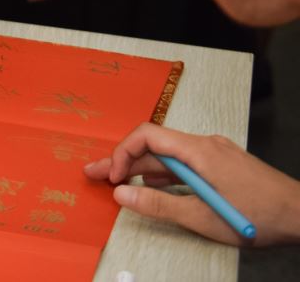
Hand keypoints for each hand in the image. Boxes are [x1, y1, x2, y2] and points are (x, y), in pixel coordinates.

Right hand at [83, 123, 299, 245]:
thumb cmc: (258, 216)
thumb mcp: (203, 217)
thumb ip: (158, 205)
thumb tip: (120, 195)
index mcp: (199, 151)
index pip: (147, 136)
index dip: (122, 153)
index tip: (111, 178)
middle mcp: (206, 144)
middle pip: (155, 146)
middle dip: (123, 162)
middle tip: (95, 175)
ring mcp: (217, 153)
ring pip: (171, 156)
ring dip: (143, 169)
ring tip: (119, 184)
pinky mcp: (225, 164)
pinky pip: (187, 163)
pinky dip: (166, 175)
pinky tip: (156, 188)